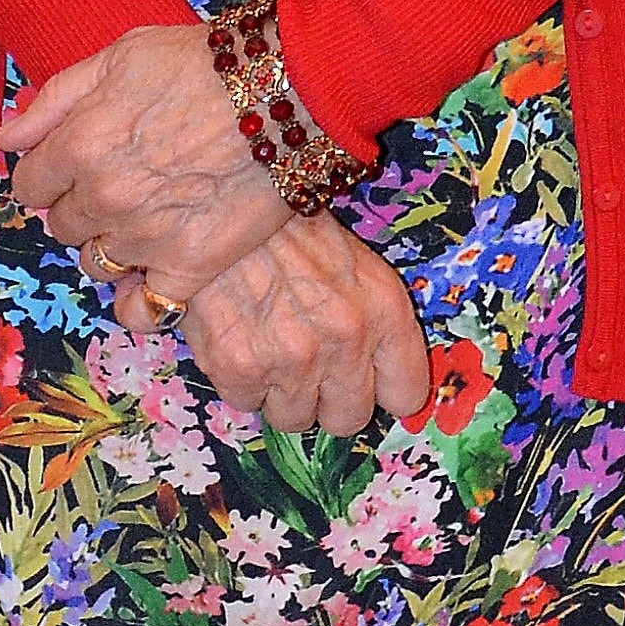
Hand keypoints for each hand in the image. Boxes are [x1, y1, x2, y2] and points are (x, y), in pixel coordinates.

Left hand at [0, 25, 279, 323]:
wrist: (287, 89)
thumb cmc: (202, 64)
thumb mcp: (117, 58)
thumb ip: (53, 101)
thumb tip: (5, 138)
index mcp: (78, 145)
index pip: (28, 185)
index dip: (49, 174)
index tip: (75, 166)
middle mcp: (104, 198)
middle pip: (62, 225)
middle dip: (81, 206)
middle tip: (121, 183)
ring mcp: (146, 238)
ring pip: (97, 264)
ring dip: (112, 246)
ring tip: (147, 219)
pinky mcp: (191, 267)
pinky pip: (144, 310)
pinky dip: (141, 301)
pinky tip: (153, 278)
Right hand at [182, 214, 430, 441]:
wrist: (218, 206)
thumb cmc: (289, 231)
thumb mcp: (356, 265)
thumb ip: (375, 324)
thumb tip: (379, 380)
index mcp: (383, 312)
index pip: (406, 394)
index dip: (384, 391)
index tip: (367, 383)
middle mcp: (344, 342)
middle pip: (348, 418)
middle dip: (328, 399)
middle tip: (308, 366)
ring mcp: (291, 360)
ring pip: (295, 419)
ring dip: (281, 392)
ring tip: (268, 347)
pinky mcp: (239, 368)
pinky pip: (247, 403)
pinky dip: (240, 380)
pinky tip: (238, 338)